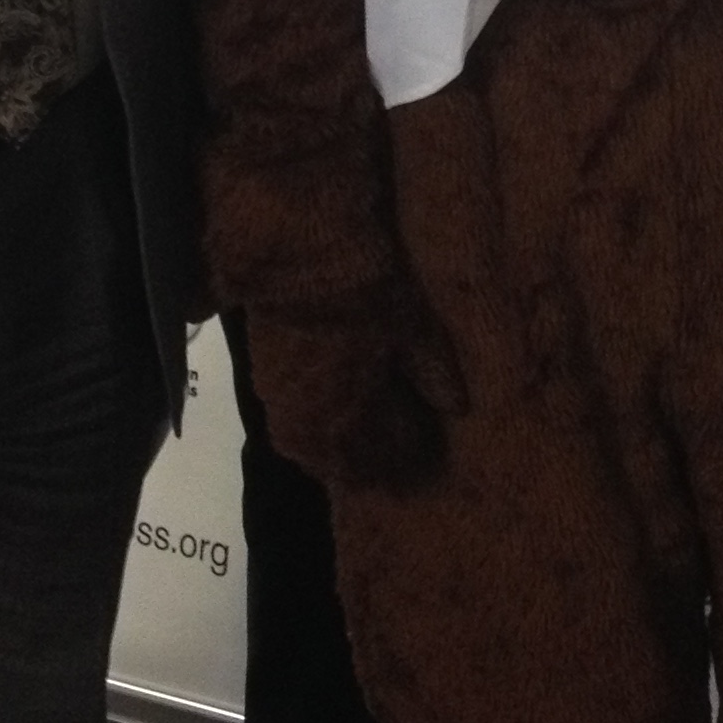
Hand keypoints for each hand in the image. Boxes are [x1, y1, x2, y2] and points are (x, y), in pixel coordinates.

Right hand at [249, 283, 465, 496]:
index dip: (406, 451)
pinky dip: (312, 428)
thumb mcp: (415, 328)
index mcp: (356, 419)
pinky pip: (290, 428)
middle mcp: (315, 427)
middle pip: (344, 466)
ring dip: (337, 451)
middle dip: (370, 460)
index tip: (421, 438)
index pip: (385, 459)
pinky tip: (327, 408)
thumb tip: (457, 407)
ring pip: (312, 454)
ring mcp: (284, 408)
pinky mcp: (264, 382)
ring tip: (359, 432)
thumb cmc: (368, 293)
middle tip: (392, 440)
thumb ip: (434, 374)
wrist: (303, 255)